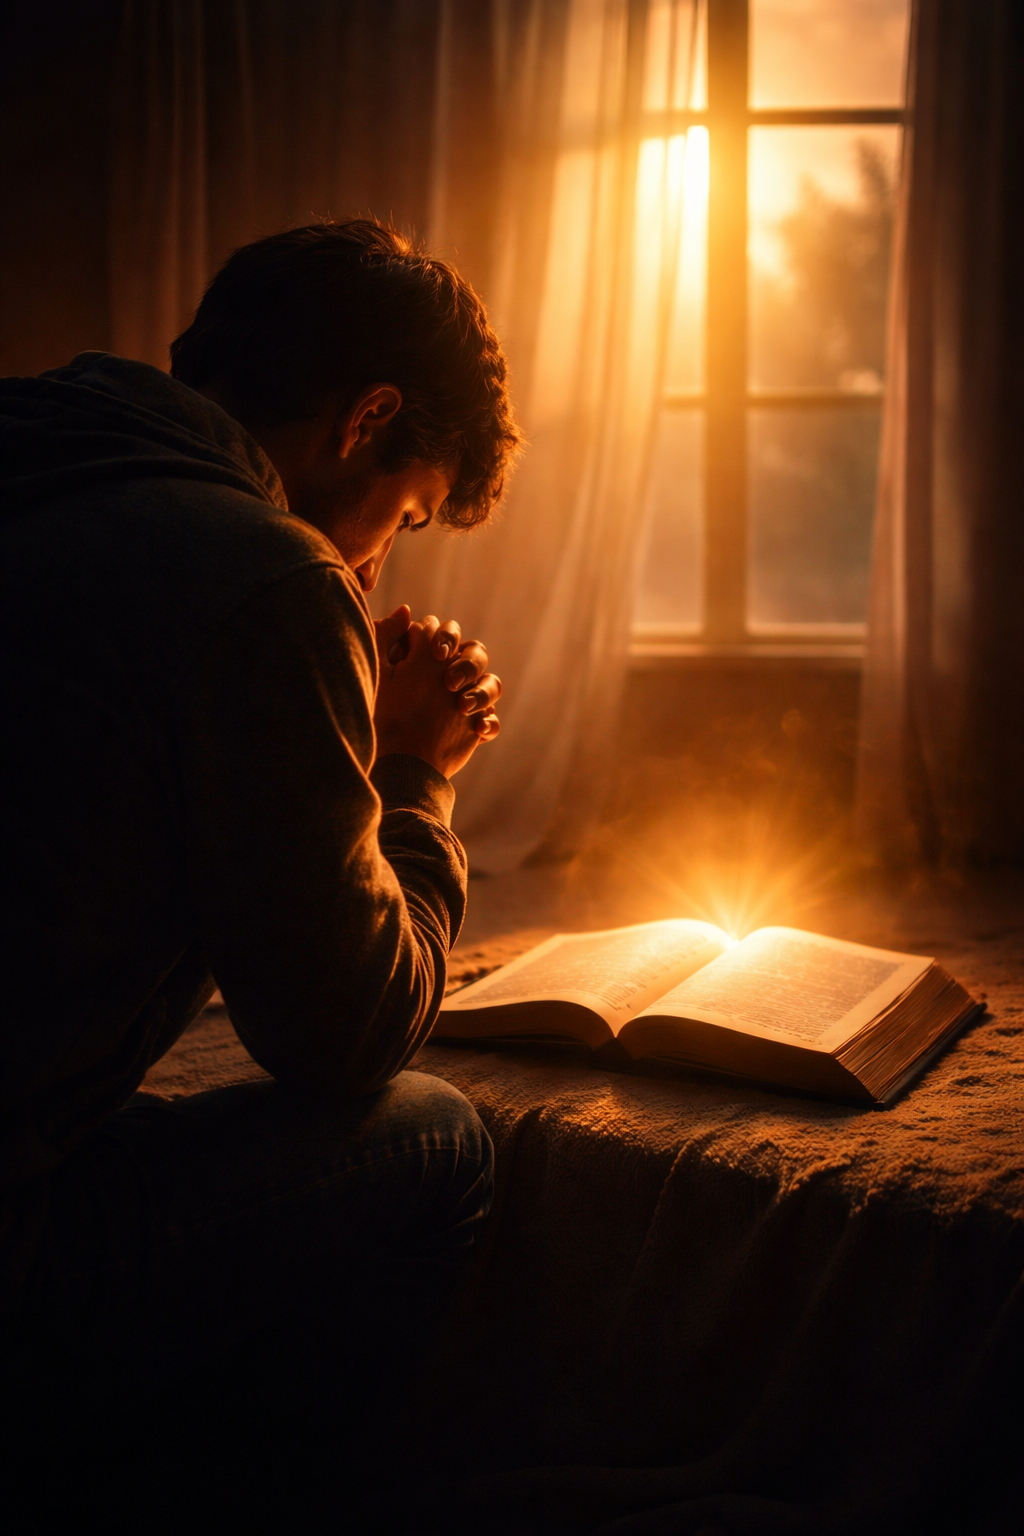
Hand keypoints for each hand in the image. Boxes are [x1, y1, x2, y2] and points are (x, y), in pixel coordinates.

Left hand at [373, 607, 501, 778]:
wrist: (387, 758)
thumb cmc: (377, 711)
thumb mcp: (377, 673)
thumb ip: (386, 637)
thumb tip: (405, 610)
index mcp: (431, 656)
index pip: (448, 633)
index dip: (447, 637)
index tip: (436, 653)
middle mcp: (453, 674)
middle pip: (476, 654)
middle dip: (467, 665)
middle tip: (450, 683)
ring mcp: (467, 700)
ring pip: (491, 684)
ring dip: (482, 692)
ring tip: (462, 708)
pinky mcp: (474, 727)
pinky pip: (492, 720)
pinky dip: (489, 723)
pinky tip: (478, 731)